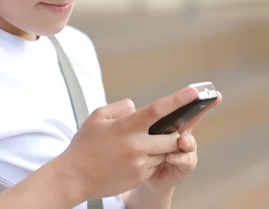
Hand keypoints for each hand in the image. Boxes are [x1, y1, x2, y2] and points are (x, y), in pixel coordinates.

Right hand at [61, 87, 202, 200]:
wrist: (74, 176)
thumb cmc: (85, 144)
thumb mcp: (97, 116)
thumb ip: (121, 108)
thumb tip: (137, 107)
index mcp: (127, 126)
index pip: (158, 110)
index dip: (178, 100)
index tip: (194, 92)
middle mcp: (137, 145)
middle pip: (172, 137)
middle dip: (172, 133)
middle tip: (161, 130)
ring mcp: (140, 163)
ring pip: (165, 152)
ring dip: (159, 148)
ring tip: (135, 147)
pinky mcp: (140, 177)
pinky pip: (156, 165)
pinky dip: (150, 160)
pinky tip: (130, 160)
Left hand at [144, 91, 221, 191]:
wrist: (143, 174)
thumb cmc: (144, 149)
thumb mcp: (140, 132)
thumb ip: (137, 117)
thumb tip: (127, 102)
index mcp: (173, 123)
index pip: (186, 108)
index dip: (198, 100)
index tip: (214, 93)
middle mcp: (183, 134)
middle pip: (192, 121)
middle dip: (199, 113)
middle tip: (197, 106)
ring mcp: (186, 150)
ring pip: (189, 142)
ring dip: (186, 141)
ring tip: (181, 140)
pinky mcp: (186, 165)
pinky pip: (185, 160)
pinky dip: (178, 158)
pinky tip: (169, 156)